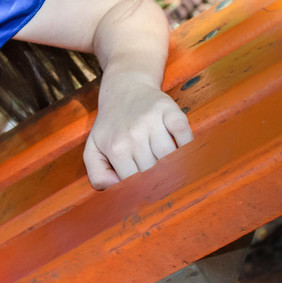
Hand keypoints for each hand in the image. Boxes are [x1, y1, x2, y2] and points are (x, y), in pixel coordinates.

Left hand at [83, 75, 193, 189]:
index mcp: (115, 148)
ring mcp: (153, 121)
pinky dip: (188, 147)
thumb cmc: (111, 125)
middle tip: (163, 184)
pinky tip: (182, 151)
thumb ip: (97, 175)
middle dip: (160, 181)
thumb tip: (115, 189)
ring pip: (172, 157)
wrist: (124, 88)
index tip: (147, 194)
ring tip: (172, 169)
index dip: (142, 191)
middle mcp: (133, 134)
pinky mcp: (171, 111)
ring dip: (175, 167)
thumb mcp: (93, 148)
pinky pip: (186, 136)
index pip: (134, 182)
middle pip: (155, 172)